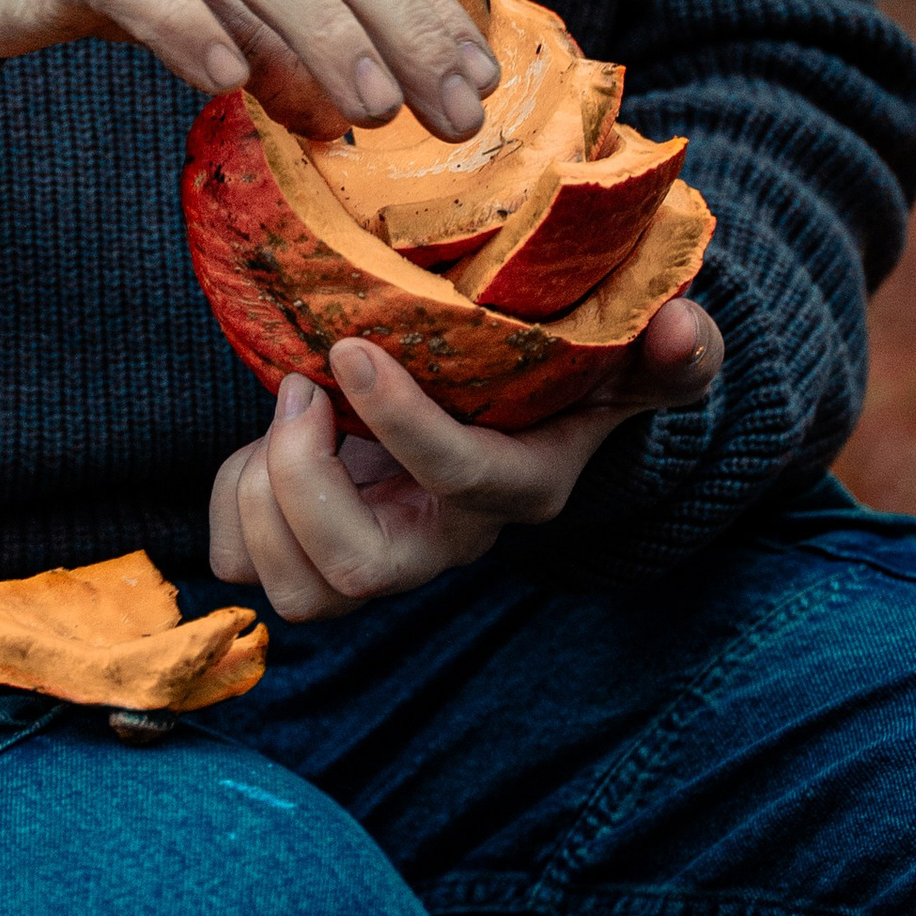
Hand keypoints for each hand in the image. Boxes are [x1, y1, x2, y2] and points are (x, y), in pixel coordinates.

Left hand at [208, 296, 725, 623]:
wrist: (501, 417)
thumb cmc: (562, 382)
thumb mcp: (626, 362)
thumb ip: (673, 354)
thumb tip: (684, 328)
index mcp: (516, 490)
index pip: (461, 481)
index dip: (403, 423)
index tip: (354, 348)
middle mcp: (441, 544)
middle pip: (354, 571)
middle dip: (304, 478)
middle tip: (302, 385)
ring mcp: (372, 560)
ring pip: (290, 587)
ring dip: (262, 489)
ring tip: (288, 409)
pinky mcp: (309, 556)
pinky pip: (240, 561)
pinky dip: (231, 500)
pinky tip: (267, 443)